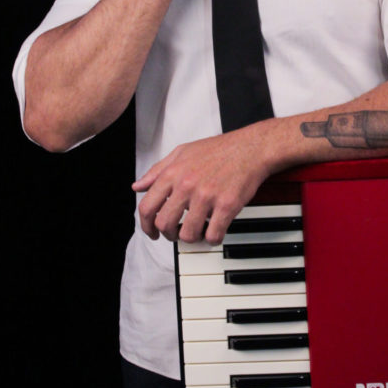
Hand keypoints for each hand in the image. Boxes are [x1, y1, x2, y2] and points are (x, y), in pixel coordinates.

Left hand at [132, 125, 271, 244]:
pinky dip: (212, 239)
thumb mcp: (182, 153)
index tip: (152, 232)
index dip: (146, 226)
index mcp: (173, 173)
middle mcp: (187, 185)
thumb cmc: (218, 150)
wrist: (250, 148)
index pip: (147, 207)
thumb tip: (138, 187)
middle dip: (168, 235)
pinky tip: (215, 231)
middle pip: (164, 224)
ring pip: (188, 234)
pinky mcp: (226, 205)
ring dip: (191, 238)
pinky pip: (213, 235)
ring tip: (197, 232)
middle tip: (176, 234)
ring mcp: (207, 196)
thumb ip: (157, 171)